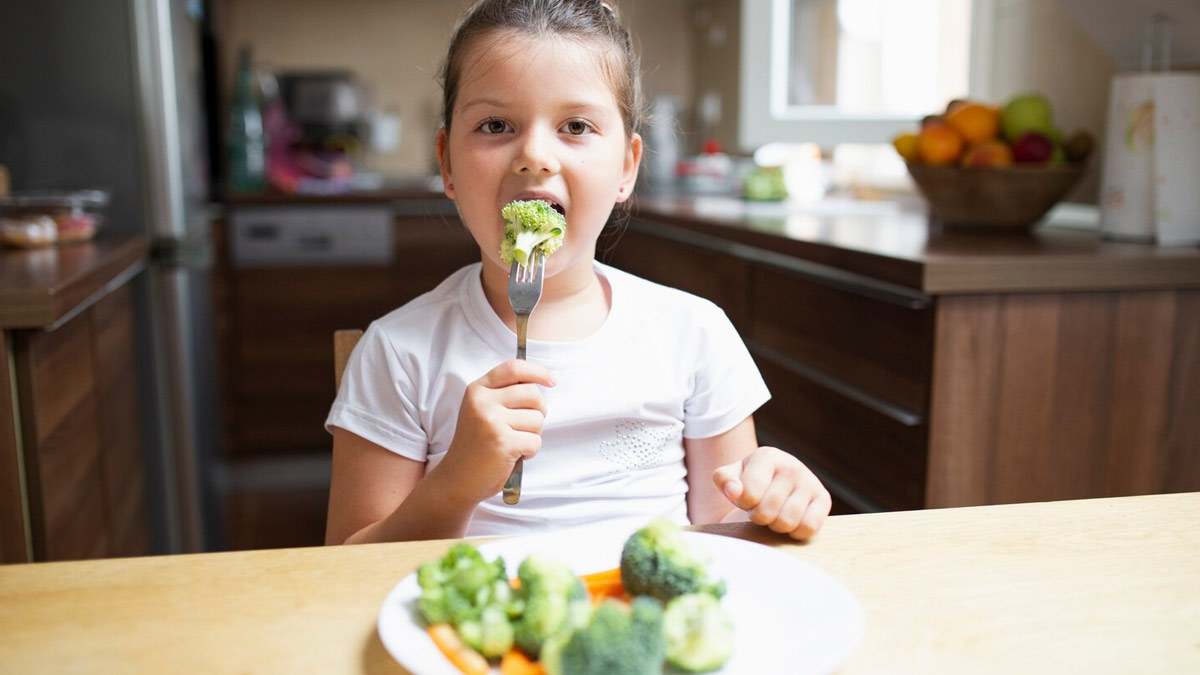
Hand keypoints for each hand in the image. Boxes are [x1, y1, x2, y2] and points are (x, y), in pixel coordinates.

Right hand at [433, 360, 554, 504]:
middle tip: (526, 426)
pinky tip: (513, 455)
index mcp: (477, 390)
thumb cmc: (477, 444)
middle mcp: (482, 402)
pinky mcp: (503, 443)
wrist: (458, 478)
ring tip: (513, 442)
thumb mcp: (481, 410)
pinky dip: (530, 451)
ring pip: (537, 419)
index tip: (552, 381)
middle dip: (539, 411)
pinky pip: (535, 441)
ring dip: (532, 434)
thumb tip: (543, 381)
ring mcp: (491, 422)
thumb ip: (504, 393)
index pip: (513, 368)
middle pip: (532, 394)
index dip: (537, 372)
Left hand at [711, 446, 830, 539]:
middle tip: (761, 507)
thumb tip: (733, 491)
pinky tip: (791, 521)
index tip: (746, 498)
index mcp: (767, 456)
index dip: (744, 503)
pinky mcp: (824, 499)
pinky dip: (796, 532)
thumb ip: (724, 480)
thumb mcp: (732, 476)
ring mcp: (810, 482)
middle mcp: (792, 466)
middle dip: (759, 516)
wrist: (777, 482)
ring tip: (775, 513)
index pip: (749, 493)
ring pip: (787, 522)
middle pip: (767, 511)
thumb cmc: (751, 481)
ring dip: (776, 525)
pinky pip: (809, 527)